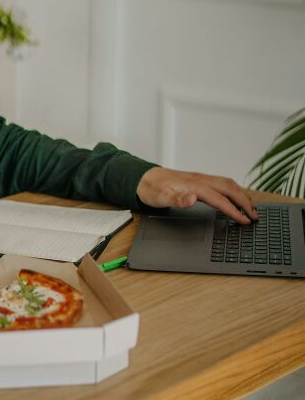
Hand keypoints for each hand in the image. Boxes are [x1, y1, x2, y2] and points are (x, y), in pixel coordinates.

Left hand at [136, 166, 258, 224]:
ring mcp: (201, 179)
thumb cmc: (152, 189)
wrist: (144, 178)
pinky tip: (234, 198)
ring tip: (251, 207)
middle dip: (245, 202)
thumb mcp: (160, 197)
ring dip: (241, 195)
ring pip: (228, 184)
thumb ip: (177, 198)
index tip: (245, 221)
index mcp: (194, 185)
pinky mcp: (199, 181)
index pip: (220, 199)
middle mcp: (200, 180)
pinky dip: (233, 191)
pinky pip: (222, 184)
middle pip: (230, 188)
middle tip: (255, 216)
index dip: (234, 211)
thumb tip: (192, 199)